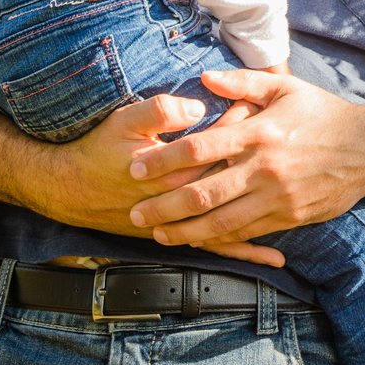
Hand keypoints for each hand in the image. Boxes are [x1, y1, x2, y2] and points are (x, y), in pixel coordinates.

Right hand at [28, 93, 283, 266]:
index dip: (243, 128)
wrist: (71, 190)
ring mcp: (183, 221)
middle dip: (258, 166)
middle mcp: (182, 198)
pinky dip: (249, 251)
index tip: (258, 112)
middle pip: (234, 183)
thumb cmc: (99, 149)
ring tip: (293, 191)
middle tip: (280, 147)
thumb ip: (160, 111)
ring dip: (262, 206)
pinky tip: (275, 257)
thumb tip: (197, 107)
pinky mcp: (180, 234)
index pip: (220, 148)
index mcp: (174, 167)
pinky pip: (220, 246)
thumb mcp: (124, 120)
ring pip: (232, 217)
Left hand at [125, 69, 364, 248]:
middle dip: (163, 206)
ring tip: (158, 234)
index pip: (199, 148)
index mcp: (260, 132)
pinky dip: (218, 239)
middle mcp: (265, 167)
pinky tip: (197, 240)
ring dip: (184, 231)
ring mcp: (277, 196)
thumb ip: (243, 83)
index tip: (135, 167)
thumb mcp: (286, 88)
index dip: (162, 160)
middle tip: (135, 213)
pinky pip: (246, 232)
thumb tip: (203, 77)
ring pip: (220, 222)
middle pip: (202, 192)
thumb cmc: (324, 114)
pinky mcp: (289, 216)